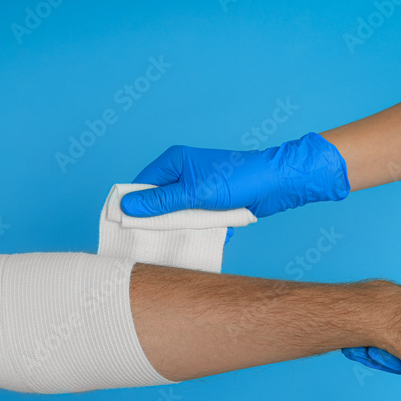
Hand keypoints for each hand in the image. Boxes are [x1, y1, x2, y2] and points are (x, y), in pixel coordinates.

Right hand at [120, 132, 349, 217]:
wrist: (276, 184)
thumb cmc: (236, 180)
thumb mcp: (193, 193)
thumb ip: (159, 202)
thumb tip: (126, 207)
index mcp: (174, 162)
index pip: (141, 185)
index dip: (132, 206)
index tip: (125, 227)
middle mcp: (183, 173)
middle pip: (158, 202)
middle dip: (159, 221)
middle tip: (155, 238)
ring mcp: (197, 189)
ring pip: (177, 214)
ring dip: (183, 227)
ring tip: (188, 237)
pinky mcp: (211, 202)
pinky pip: (196, 219)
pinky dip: (201, 229)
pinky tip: (209, 235)